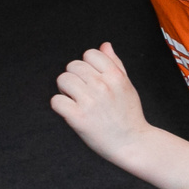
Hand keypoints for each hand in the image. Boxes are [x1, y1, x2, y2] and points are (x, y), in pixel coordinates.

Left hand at [52, 42, 151, 164]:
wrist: (132, 143)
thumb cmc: (128, 115)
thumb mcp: (127, 86)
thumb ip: (115, 64)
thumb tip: (105, 45)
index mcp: (116, 76)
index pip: (90, 54)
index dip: (88, 65)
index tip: (92, 79)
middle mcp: (103, 86)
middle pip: (73, 66)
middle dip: (75, 77)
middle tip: (83, 93)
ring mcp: (90, 102)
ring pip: (62, 80)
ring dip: (66, 91)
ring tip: (77, 102)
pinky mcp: (78, 118)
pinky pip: (56, 101)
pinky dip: (61, 106)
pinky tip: (72, 112)